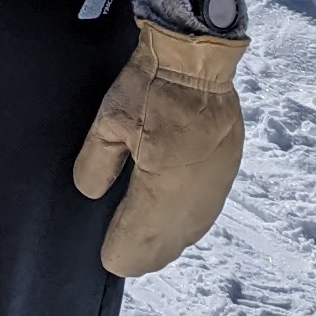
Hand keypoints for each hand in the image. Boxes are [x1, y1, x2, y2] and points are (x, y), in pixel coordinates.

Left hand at [71, 16, 243, 276]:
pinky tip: (172, 224)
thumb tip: (90, 194)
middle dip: (141, 256)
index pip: (138, 243)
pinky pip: (204, 215)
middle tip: (120, 257)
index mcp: (163, 191)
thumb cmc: (152, 88)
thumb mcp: (110, 121)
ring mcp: (214, 189)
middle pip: (166, 246)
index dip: (119, 254)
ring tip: (144, 249)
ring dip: (165, 244)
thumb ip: (97, 164)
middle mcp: (193, 200)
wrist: (199, 59)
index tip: (105, 257)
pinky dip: (184, 225)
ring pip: (188, 234)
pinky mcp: (226, 175)